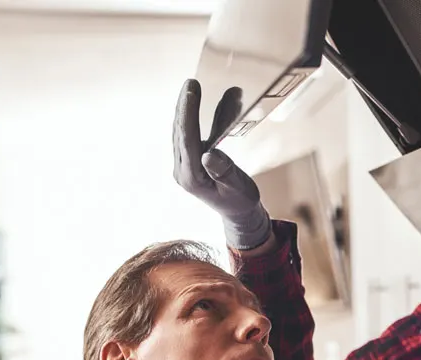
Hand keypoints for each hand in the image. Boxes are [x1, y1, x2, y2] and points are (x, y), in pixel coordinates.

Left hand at [172, 79, 271, 249]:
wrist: (239, 215)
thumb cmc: (241, 202)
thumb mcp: (237, 188)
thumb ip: (224, 172)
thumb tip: (209, 154)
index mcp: (192, 178)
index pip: (187, 140)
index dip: (188, 114)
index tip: (192, 92)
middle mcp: (182, 172)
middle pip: (179, 132)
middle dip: (184, 106)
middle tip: (190, 83)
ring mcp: (183, 167)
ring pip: (180, 132)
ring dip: (186, 109)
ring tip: (192, 87)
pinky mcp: (188, 162)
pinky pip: (187, 136)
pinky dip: (193, 118)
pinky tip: (198, 104)